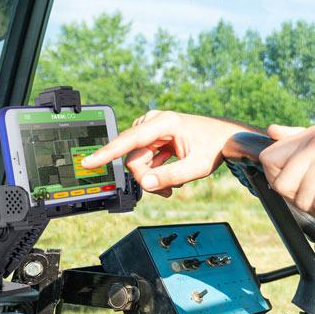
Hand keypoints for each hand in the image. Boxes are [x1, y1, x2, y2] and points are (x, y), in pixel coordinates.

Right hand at [81, 110, 246, 194]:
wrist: (227, 138)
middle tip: (166, 191)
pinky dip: (155, 172)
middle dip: (147, 177)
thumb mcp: (196, 167)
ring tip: (172, 186)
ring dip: (152, 176)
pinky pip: (145, 158)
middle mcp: (155, 122)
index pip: (129, 140)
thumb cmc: (214, 147)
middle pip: (134, 157)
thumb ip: (171, 176)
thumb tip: (146, 184)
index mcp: (164, 123)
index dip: (106, 153)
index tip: (88, 162)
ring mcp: (154, 129)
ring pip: (138, 160)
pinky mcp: (155, 137)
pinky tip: (171, 179)